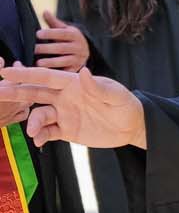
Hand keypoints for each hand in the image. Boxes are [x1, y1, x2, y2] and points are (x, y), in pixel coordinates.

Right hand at [0, 64, 145, 148]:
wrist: (131, 126)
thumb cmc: (125, 104)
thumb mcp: (115, 94)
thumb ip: (98, 86)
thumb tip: (83, 72)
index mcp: (72, 83)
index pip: (45, 76)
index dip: (26, 74)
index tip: (7, 72)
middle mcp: (63, 96)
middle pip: (34, 92)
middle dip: (15, 92)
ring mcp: (63, 113)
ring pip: (39, 114)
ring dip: (32, 121)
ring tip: (32, 131)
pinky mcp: (66, 130)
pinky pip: (48, 132)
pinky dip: (40, 136)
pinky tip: (38, 140)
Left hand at [36, 11, 89, 71]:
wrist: (84, 51)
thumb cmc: (69, 39)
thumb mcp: (64, 29)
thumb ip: (53, 22)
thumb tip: (45, 12)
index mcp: (75, 35)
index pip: (62, 33)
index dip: (50, 33)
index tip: (37, 34)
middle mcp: (79, 47)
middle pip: (62, 48)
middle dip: (47, 49)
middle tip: (34, 49)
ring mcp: (79, 59)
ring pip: (64, 61)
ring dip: (51, 62)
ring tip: (38, 63)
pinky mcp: (77, 69)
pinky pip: (67, 72)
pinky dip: (57, 72)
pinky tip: (46, 73)